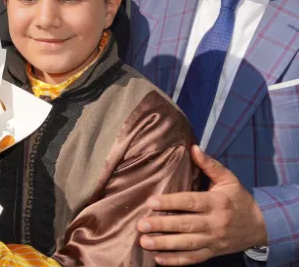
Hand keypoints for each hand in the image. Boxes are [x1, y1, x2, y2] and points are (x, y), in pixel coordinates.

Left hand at [138, 145, 266, 264]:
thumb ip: (210, 165)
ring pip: (187, 244)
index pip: (190, 202)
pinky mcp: (213, 252)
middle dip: (162, 225)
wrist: (261, 225)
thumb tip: (193, 147)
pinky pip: (194, 258)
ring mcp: (214, 240)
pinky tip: (158, 259)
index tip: (150, 202)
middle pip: (186, 224)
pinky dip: (176, 260)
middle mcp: (215, 222)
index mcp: (216, 202)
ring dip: (165, 244)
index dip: (170, 202)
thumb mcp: (228, 179)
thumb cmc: (238, 199)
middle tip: (141, 224)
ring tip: (144, 242)